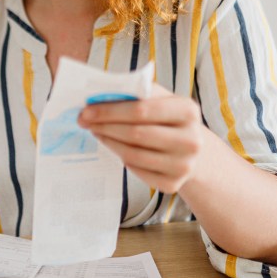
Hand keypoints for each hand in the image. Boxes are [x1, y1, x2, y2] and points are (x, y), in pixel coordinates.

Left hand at [77, 84, 204, 192]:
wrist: (193, 150)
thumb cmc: (169, 119)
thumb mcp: (162, 99)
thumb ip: (137, 92)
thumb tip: (100, 93)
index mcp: (188, 111)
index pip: (141, 110)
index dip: (110, 110)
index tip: (86, 109)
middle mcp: (191, 140)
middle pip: (135, 133)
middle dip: (104, 126)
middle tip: (83, 121)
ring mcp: (183, 166)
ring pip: (133, 154)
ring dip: (108, 141)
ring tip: (96, 131)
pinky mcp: (172, 185)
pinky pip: (136, 170)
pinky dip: (121, 157)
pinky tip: (113, 145)